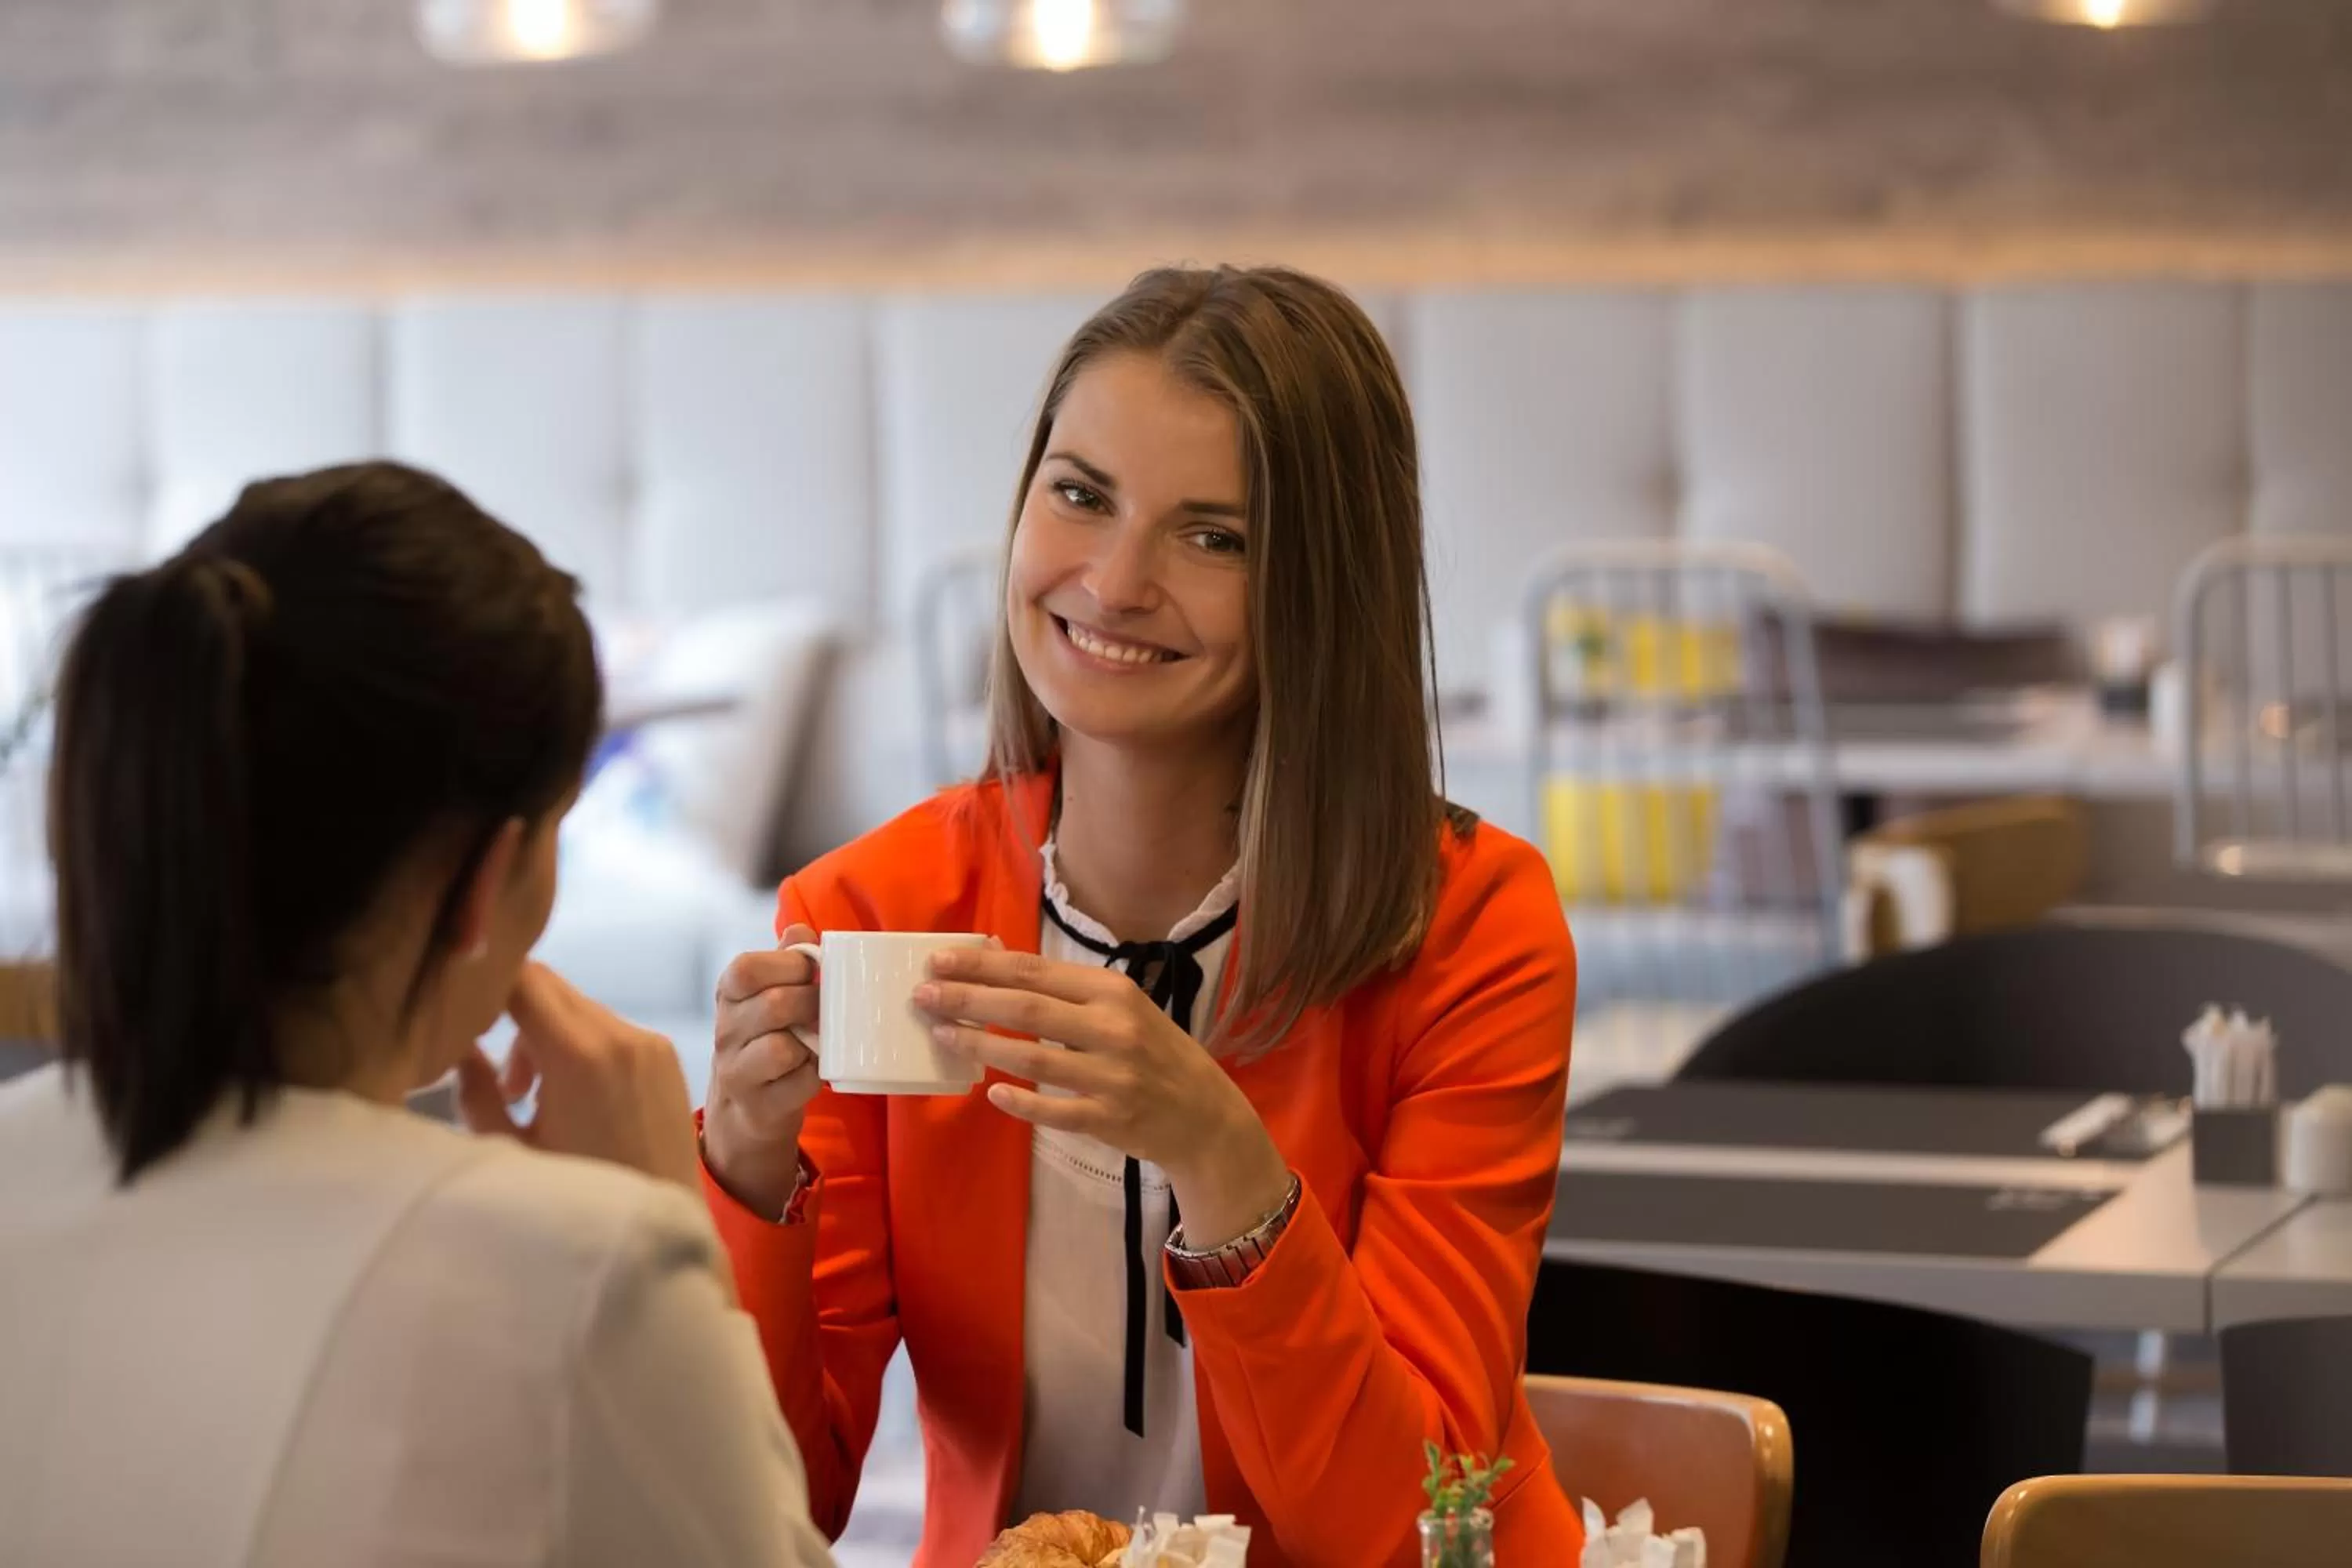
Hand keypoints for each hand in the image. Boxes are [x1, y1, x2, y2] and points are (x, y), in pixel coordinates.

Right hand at [455, 962, 699, 1191]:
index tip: (462, 1016)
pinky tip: (577, 1101)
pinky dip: (581, 1047)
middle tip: (507, 1084)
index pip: (521, 977)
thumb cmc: (578, 1202)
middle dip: (512, 1016)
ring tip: (537, 1101)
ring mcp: (650, 1042)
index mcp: (578, 1054)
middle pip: (547, 985)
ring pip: (577, 1007)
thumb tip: (458, 1044)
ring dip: (547, 1036)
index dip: (484, 984)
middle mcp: (621, 1035)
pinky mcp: (667, 1055)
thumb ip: (476, 1090)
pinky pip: (609, 1028)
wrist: (665, 1228)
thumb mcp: (510, 1150)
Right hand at [702, 923, 823, 1217]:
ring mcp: (737, 1072)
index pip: (746, 968)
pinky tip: (811, 1071)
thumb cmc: (765, 1039)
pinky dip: (814, 1076)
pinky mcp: (758, 1107)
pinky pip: (798, 1083)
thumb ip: (785, 959)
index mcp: (728, 996)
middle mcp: (725, 1033)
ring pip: (780, 1048)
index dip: (788, 964)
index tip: (810, 971)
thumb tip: (801, 929)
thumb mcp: (768, 994)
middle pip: (773, 1004)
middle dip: (811, 1003)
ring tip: (817, 1041)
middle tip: (824, 1008)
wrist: (746, 1109)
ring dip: (811, 1042)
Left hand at [915, 947, 1292, 1248]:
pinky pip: (1054, 1111)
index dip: (982, 965)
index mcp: (1112, 992)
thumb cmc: (1154, 1053)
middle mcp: (1113, 1028)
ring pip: (1032, 1058)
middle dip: (968, 999)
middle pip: (1026, 1008)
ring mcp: (1111, 1076)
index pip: (1035, 971)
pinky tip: (991, 1093)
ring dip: (980, 1046)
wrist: (1205, 1114)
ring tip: (941, 1035)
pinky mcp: (1109, 1119)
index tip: (938, 959)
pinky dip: (1021, 1102)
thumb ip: (1065, 990)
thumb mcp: (1121, 1008)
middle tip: (923, 996)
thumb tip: (996, 961)